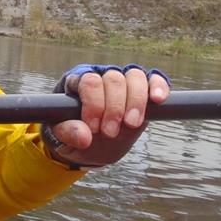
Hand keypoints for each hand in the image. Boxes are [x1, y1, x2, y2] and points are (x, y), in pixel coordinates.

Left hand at [43, 64, 170, 168]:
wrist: (89, 145)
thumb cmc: (73, 135)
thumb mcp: (62, 137)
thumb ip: (68, 133)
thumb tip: (84, 136)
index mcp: (78, 82)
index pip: (89, 82)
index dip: (94, 104)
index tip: (93, 128)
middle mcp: (102, 76)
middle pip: (114, 79)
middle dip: (114, 108)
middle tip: (110, 133)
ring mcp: (124, 82)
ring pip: (135, 76)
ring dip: (136, 101)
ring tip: (131, 124)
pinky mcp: (143, 92)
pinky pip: (154, 79)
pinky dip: (158, 86)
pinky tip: (158, 99)